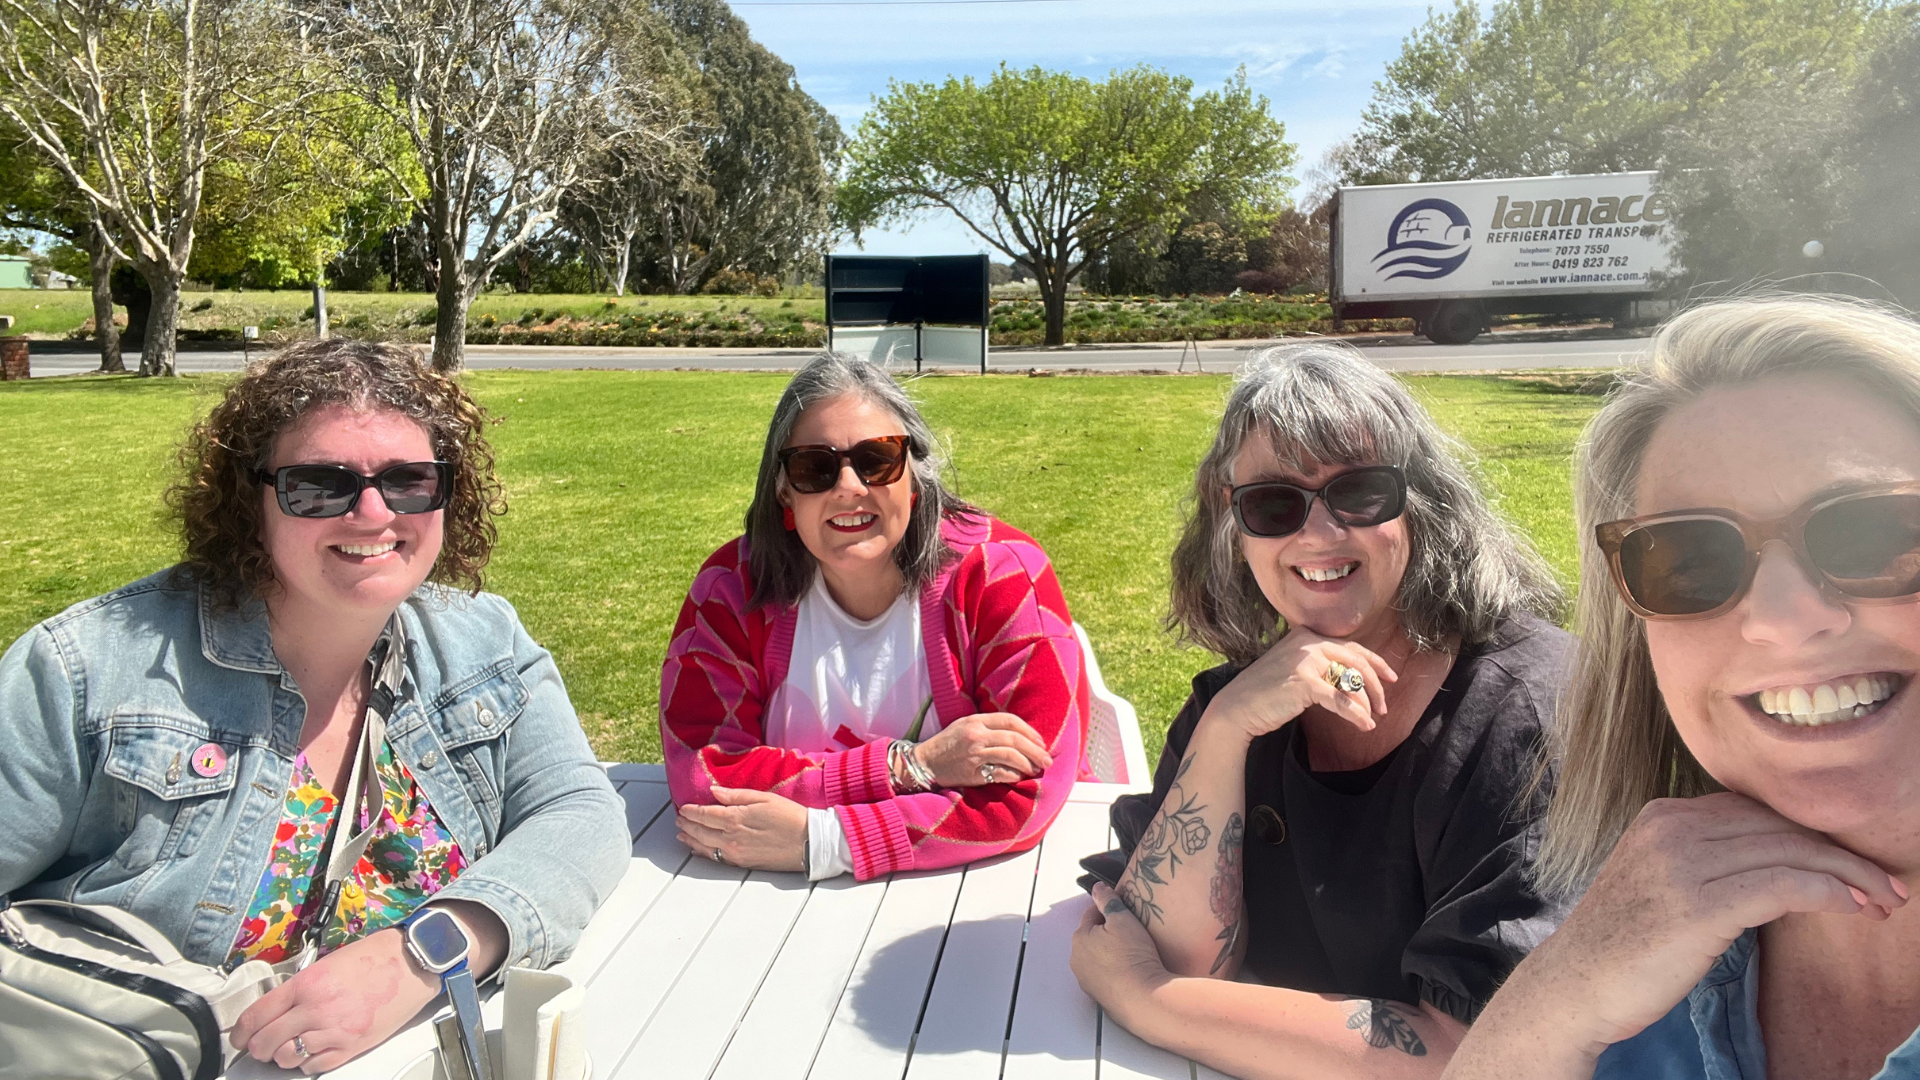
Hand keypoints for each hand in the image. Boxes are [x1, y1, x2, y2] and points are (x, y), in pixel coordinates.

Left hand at [230, 927, 438, 1072]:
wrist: (412, 963)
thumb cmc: (373, 957)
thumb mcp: (327, 964)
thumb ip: (300, 988)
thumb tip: (276, 1010)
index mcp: (306, 984)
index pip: (257, 1016)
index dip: (240, 1033)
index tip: (239, 1039)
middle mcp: (315, 1010)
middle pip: (266, 1042)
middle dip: (258, 1048)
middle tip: (261, 1046)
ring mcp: (334, 1031)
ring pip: (287, 1058)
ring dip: (282, 1056)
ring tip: (288, 1048)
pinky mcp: (351, 1046)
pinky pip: (315, 1067)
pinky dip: (308, 1063)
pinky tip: (312, 1052)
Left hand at [676, 785, 807, 870]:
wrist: (809, 842)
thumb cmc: (790, 817)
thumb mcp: (764, 798)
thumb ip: (736, 795)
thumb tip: (714, 792)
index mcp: (736, 818)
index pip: (704, 814)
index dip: (691, 810)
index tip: (684, 807)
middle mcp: (731, 838)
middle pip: (700, 831)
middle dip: (687, 824)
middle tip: (679, 819)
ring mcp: (735, 853)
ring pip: (705, 847)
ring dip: (691, 839)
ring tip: (682, 834)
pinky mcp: (742, 863)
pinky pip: (716, 858)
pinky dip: (703, 853)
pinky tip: (699, 849)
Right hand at [913, 711, 1053, 787]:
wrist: (924, 762)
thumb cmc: (947, 744)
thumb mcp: (965, 725)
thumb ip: (988, 725)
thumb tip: (1019, 735)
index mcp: (976, 721)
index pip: (1011, 721)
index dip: (1030, 731)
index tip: (1040, 742)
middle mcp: (976, 735)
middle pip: (1015, 739)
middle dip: (1036, 750)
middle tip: (1047, 759)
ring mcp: (974, 754)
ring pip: (1011, 755)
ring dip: (1028, 764)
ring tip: (1036, 770)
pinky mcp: (973, 773)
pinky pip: (1001, 773)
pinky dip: (1014, 775)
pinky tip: (1019, 777)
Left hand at [1071, 882, 1173, 1026]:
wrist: (1142, 998)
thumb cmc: (1132, 956)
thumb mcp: (1123, 919)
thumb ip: (1108, 901)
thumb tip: (1098, 887)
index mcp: (1080, 938)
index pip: (1091, 914)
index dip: (1108, 910)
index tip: (1124, 912)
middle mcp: (1077, 960)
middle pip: (1093, 938)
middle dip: (1108, 933)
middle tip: (1131, 934)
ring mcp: (1087, 981)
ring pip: (1098, 959)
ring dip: (1110, 954)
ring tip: (1133, 954)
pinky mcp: (1099, 997)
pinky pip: (1106, 977)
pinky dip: (1115, 972)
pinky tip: (1131, 972)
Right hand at [1199, 626, 1396, 740]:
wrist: (1236, 707)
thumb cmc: (1265, 693)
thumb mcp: (1294, 669)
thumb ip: (1320, 666)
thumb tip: (1354, 681)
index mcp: (1307, 635)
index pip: (1351, 647)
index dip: (1376, 663)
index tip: (1390, 678)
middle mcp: (1308, 642)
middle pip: (1357, 660)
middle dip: (1377, 684)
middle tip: (1384, 705)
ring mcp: (1306, 660)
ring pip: (1352, 680)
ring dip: (1367, 702)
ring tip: (1372, 718)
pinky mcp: (1305, 682)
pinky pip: (1341, 700)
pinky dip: (1356, 715)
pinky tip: (1364, 725)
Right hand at [1513, 792, 1908, 1052]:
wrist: (1573, 986)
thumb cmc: (1621, 946)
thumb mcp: (1660, 882)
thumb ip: (1707, 859)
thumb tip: (1780, 865)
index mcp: (1662, 815)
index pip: (1757, 810)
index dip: (1813, 833)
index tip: (1854, 863)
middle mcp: (1671, 827)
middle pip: (1780, 826)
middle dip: (1842, 854)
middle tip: (1887, 883)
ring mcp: (1682, 862)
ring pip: (1789, 852)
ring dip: (1849, 876)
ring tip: (1883, 900)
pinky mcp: (1697, 905)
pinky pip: (1783, 886)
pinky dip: (1829, 893)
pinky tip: (1854, 907)